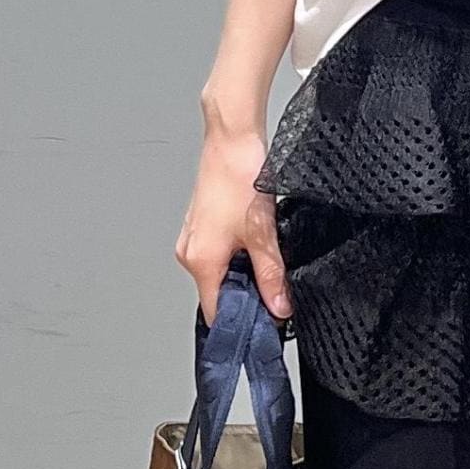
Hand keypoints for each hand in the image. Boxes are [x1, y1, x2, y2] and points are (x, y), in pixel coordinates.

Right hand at [174, 126, 292, 329]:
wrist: (232, 139)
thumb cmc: (240, 176)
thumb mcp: (264, 234)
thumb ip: (271, 276)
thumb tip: (279, 307)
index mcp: (200, 260)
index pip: (214, 312)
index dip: (240, 325)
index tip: (263, 329)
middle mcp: (191, 252)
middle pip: (218, 293)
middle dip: (246, 299)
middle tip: (275, 297)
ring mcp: (194, 238)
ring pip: (220, 273)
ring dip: (244, 276)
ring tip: (269, 263)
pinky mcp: (202, 225)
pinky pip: (219, 255)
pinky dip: (239, 259)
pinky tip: (258, 246)